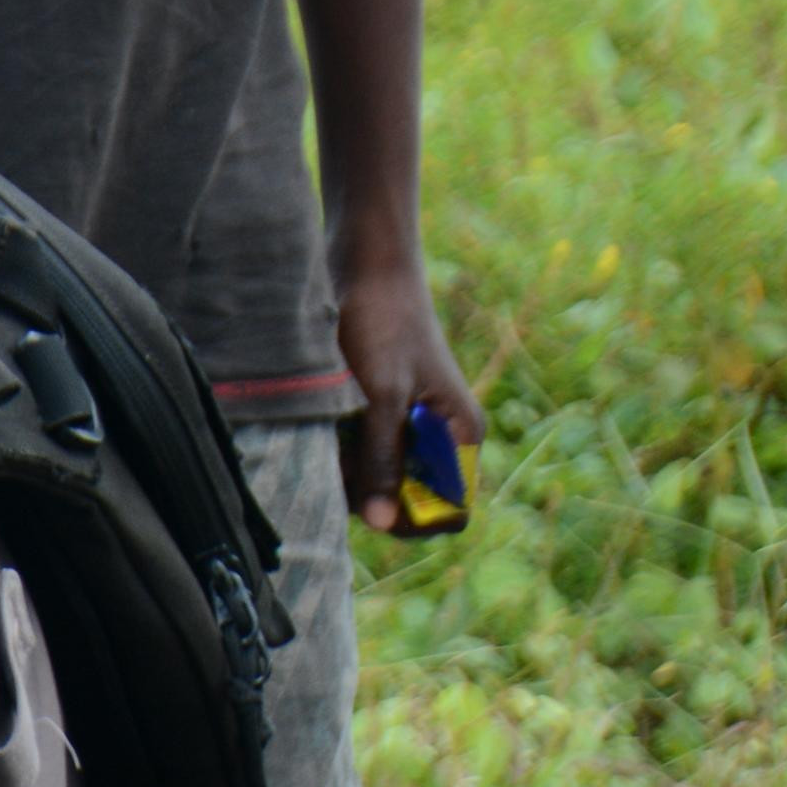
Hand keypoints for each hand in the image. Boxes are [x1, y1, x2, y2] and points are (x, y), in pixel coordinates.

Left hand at [332, 256, 483, 533]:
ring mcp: (404, 428)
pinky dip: (336, 448)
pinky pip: (354, 454)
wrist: (363, 264)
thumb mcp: (384, 395)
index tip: (368, 500)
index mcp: (460, 437)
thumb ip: (384, 458)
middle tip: (342, 453)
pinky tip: (325, 419)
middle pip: (402, 500)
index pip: (447, 512)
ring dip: (346, 468)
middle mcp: (437, 440)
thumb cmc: (383, 323)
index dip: (408, 518)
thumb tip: (381, 522)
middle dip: (367, 490)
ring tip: (334, 426)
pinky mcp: (374, 415)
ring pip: (372, 479)